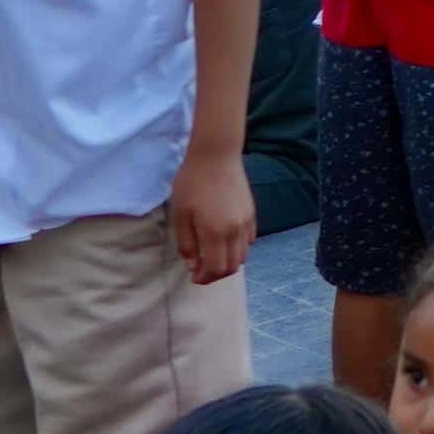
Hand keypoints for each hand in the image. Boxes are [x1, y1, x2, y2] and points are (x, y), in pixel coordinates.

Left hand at [172, 148, 253, 282]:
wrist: (216, 156)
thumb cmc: (192, 183)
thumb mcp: (181, 215)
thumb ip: (187, 244)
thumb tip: (193, 264)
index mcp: (215, 233)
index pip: (215, 269)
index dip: (204, 278)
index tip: (194, 277)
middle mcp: (235, 232)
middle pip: (232, 266)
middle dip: (216, 274)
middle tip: (202, 271)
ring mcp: (246, 222)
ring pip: (243, 255)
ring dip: (228, 262)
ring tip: (213, 257)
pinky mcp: (252, 213)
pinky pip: (249, 240)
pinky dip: (238, 248)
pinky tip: (225, 241)